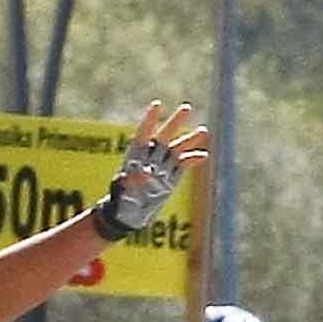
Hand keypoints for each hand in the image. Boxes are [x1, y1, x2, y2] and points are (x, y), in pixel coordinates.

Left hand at [89, 102, 206, 243]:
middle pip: (164, 137)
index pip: (144, 134)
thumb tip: (144, 173)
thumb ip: (131, 182)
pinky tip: (202, 155)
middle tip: (186, 107)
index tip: (157, 104)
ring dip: (189, 140)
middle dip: (175, 122)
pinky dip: (192, 160)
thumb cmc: (119, 203)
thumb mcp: (123, 193)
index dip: (150, 119)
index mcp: (135, 157)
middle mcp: (150, 158)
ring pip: (177, 149)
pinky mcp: (171, 178)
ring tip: (203, 131)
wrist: (126, 217)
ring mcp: (162, 167)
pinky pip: (183, 166)